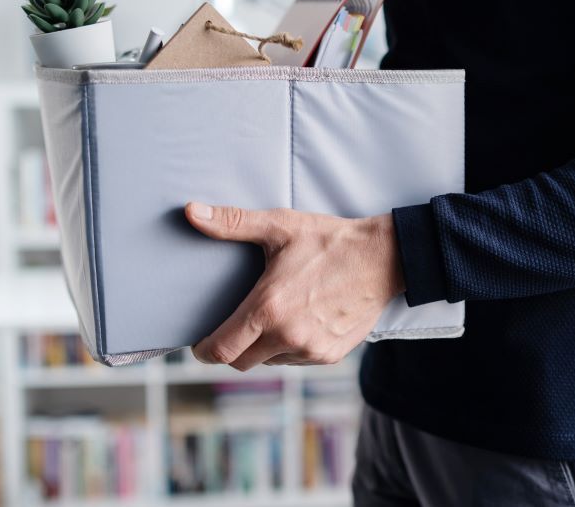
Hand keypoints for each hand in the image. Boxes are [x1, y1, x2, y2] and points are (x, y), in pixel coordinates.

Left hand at [184, 202, 405, 370]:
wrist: (383, 258)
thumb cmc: (329, 240)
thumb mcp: (279, 226)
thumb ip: (231, 222)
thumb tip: (192, 212)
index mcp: (268, 307)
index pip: (222, 349)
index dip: (204, 351)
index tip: (200, 344)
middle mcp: (288, 335)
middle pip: (241, 361)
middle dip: (231, 349)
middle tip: (233, 328)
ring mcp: (310, 349)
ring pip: (270, 361)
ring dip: (263, 347)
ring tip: (271, 317)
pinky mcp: (330, 354)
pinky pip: (297, 360)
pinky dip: (290, 347)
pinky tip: (298, 321)